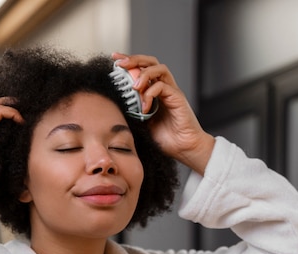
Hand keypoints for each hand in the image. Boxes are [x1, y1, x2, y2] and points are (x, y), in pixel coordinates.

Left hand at [112, 53, 214, 174]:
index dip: (129, 62)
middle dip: (134, 59)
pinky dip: (150, 94)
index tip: (114, 61)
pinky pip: (162, 87)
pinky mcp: (177, 98)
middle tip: (120, 63)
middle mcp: (164, 88)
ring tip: (134, 87)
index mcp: (155, 92)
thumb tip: (115, 106)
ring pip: (159, 69)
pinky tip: (145, 108)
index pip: (142, 69)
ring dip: (143, 74)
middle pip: (150, 62)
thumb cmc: (166, 139)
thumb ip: (133, 112)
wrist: (184, 149)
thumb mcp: (143, 124)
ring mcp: (171, 91)